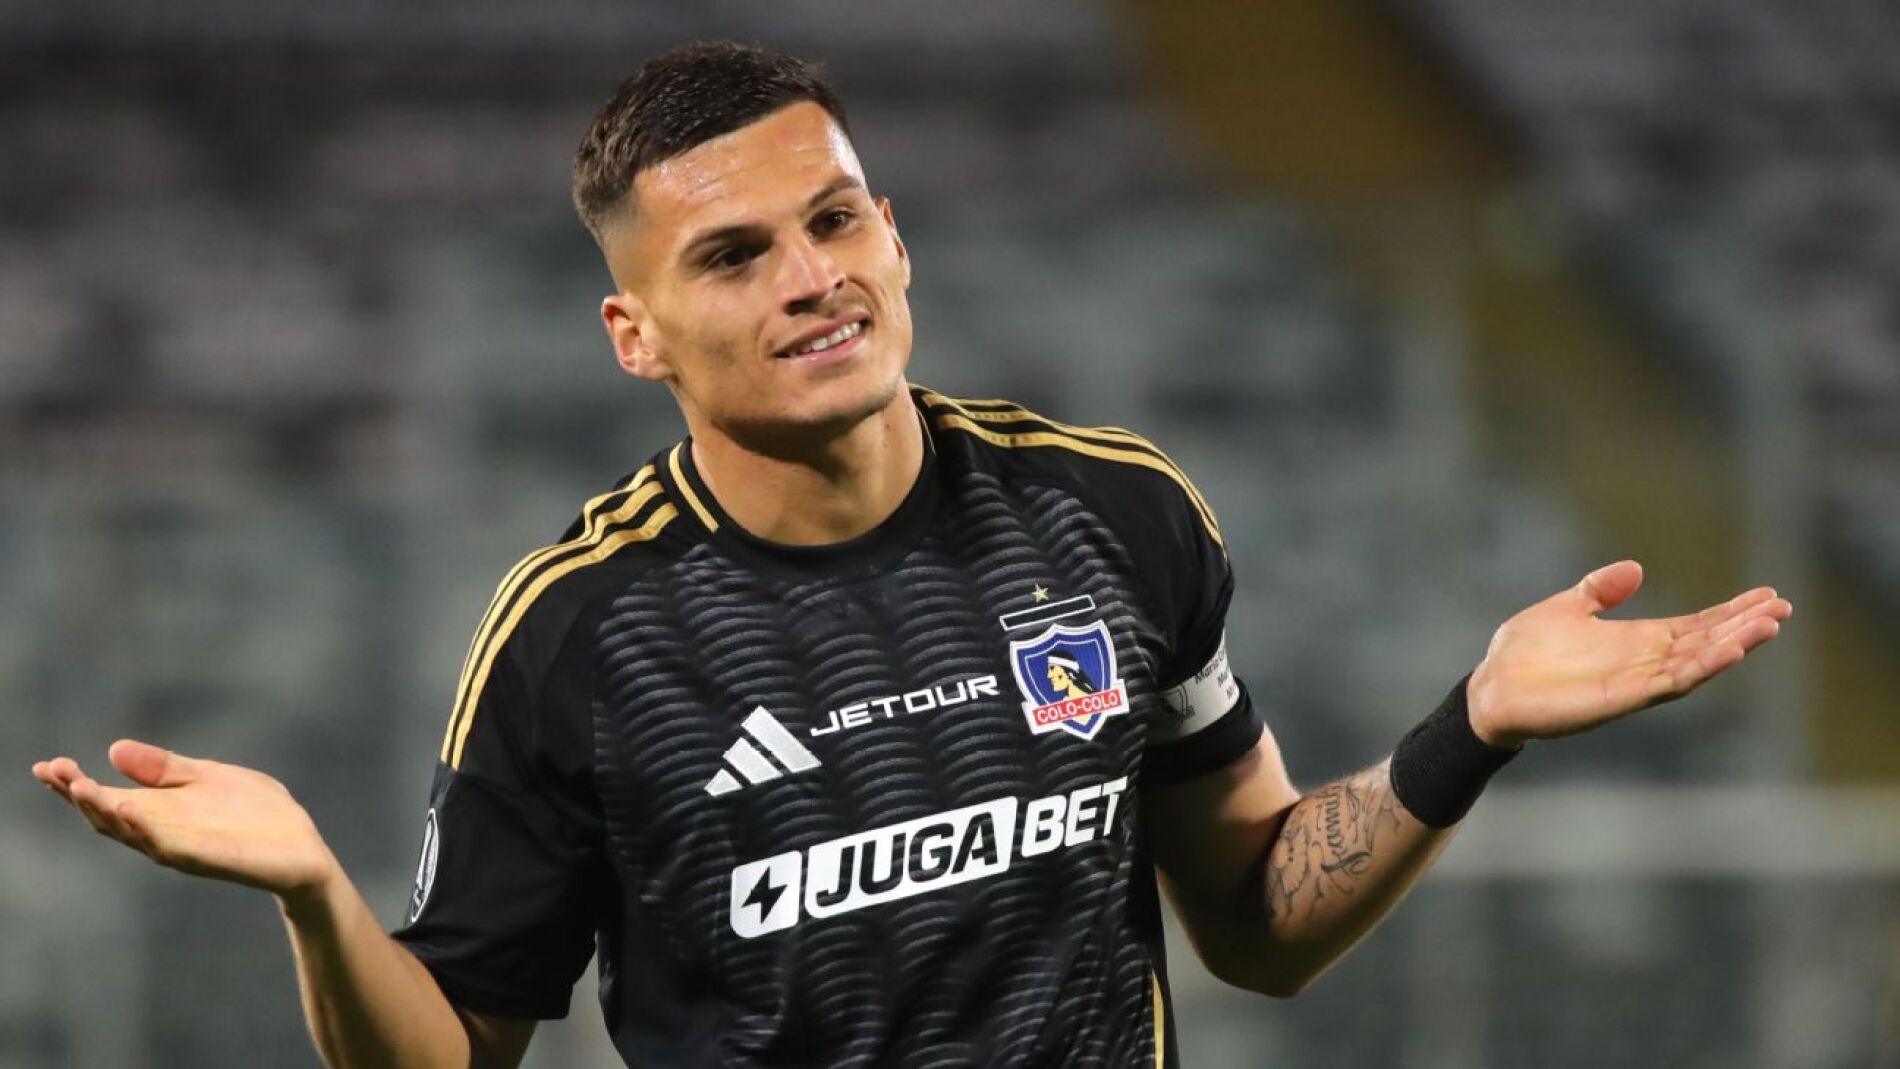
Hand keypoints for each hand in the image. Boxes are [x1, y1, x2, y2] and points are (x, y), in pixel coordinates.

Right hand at [32, 740, 339, 900]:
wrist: (303, 849)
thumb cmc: (257, 815)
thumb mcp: (209, 777)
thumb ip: (166, 768)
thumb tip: (113, 749)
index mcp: (159, 811)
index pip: (106, 798)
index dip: (74, 785)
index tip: (46, 766)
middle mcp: (161, 832)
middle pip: (108, 816)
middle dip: (79, 795)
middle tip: (54, 772)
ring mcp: (181, 848)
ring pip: (131, 832)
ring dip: (104, 811)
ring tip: (80, 788)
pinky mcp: (207, 858)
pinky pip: (168, 846)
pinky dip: (145, 830)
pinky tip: (127, 809)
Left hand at [1466, 560, 1792, 747]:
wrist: (1490, 689)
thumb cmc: (1524, 653)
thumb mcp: (1567, 607)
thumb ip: (1601, 590)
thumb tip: (1636, 568)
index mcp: (1636, 641)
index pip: (1696, 625)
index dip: (1730, 612)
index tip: (1767, 596)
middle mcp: (1643, 662)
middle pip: (1706, 642)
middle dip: (1744, 626)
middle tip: (1783, 608)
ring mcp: (1634, 682)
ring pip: (1695, 663)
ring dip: (1732, 646)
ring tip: (1766, 627)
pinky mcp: (1619, 698)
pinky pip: (1668, 684)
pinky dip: (1698, 668)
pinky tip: (1726, 653)